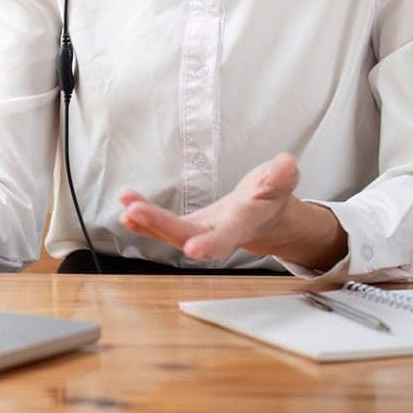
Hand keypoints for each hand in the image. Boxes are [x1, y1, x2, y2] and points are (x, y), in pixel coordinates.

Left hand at [119, 152, 337, 264]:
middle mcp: (218, 234)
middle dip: (161, 226)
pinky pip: (163, 227)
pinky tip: (125, 211)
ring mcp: (200, 233)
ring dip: (146, 222)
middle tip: (134, 211)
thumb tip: (287, 163)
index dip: (212, 243)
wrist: (263, 218)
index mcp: (243, 224)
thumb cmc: (269, 198)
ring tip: (126, 207)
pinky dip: (144, 221)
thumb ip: (281, 175)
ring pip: (170, 233)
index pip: (227, 236)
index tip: (195, 250)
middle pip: (187, 235)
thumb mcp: (280, 182)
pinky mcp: (187, 228)